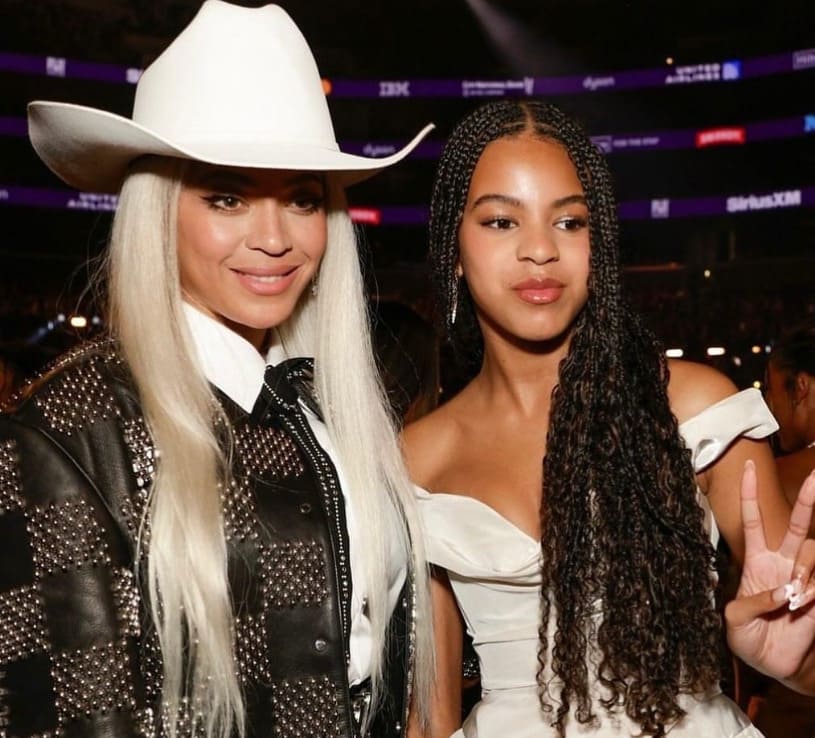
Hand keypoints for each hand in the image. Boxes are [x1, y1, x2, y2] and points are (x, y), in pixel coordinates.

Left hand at [725, 460, 814, 685]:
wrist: (770, 663)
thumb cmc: (747, 636)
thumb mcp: (733, 620)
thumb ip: (751, 604)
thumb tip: (781, 593)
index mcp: (756, 560)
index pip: (753, 520)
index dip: (750, 494)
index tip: (748, 468)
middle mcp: (782, 563)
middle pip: (795, 525)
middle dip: (806, 502)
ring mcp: (803, 578)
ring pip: (811, 553)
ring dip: (804, 571)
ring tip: (794, 596)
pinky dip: (812, 590)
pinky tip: (801, 603)